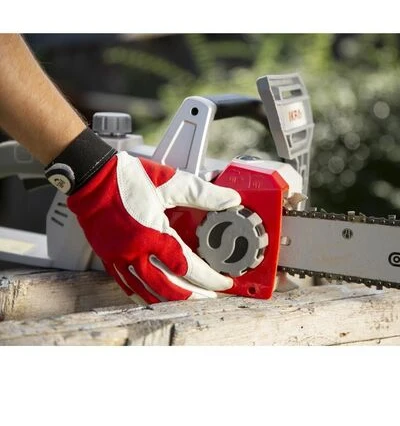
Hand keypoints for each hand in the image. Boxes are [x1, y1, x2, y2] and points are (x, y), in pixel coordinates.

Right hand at [67, 151, 240, 303]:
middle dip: (193, 295)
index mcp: (152, 234)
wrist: (91, 177)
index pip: (187, 266)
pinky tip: (154, 296)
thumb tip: (230, 199)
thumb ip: (203, 193)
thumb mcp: (171, 182)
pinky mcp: (108, 258)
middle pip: (168, 287)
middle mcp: (134, 252)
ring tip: (188, 300)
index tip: (223, 282)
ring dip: (170, 300)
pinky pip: (127, 286)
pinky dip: (144, 295)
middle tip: (210, 297)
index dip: (209, 278)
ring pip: (147, 292)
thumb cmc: (127, 178)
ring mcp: (119, 258)